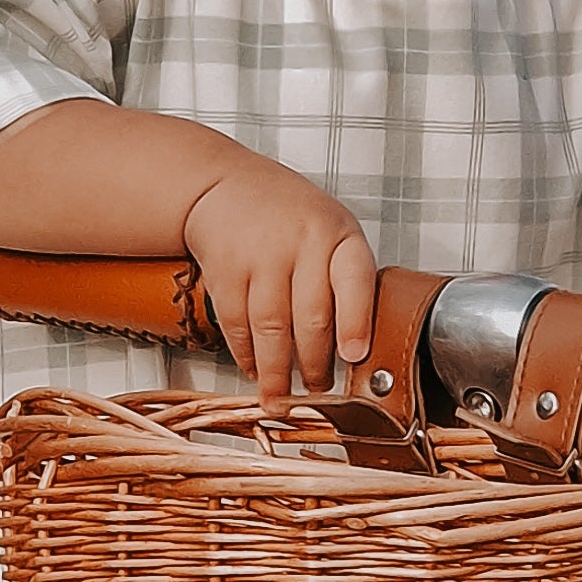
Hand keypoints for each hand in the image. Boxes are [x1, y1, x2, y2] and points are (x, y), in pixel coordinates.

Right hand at [182, 159, 377, 402]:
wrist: (224, 185)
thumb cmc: (289, 216)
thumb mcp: (331, 231)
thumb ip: (346, 281)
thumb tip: (356, 352)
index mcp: (338, 233)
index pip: (354, 279)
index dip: (357, 321)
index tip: (355, 356)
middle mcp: (300, 241)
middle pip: (311, 316)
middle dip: (315, 364)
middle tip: (319, 390)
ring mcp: (260, 254)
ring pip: (271, 328)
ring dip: (277, 371)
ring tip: (282, 397)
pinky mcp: (224, 269)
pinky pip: (236, 324)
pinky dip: (245, 355)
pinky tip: (254, 369)